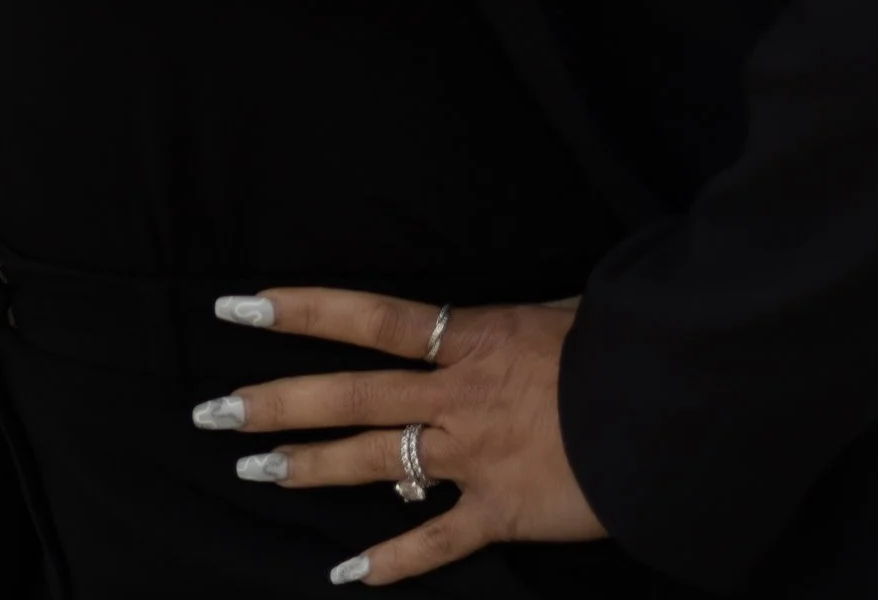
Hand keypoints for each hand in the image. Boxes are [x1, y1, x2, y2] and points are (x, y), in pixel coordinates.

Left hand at [192, 285, 604, 583]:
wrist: (666, 413)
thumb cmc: (617, 349)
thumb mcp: (559, 310)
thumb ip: (509, 320)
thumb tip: (490, 318)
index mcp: (467, 336)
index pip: (366, 317)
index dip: (300, 310)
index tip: (238, 305)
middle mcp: (454, 394)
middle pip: (347, 396)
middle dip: (276, 402)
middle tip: (211, 410)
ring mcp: (471, 456)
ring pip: (373, 462)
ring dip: (309, 467)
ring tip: (253, 469)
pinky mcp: (500, 511)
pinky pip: (434, 541)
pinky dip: (390, 561)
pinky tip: (345, 574)